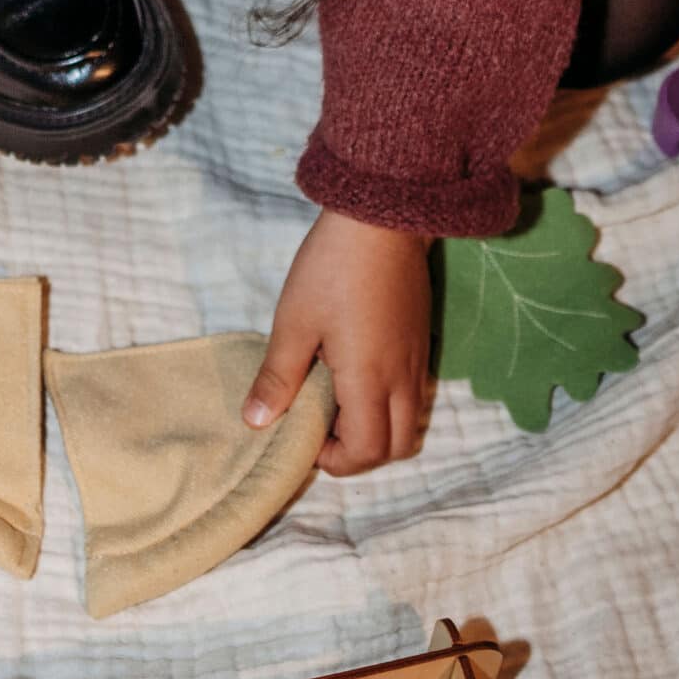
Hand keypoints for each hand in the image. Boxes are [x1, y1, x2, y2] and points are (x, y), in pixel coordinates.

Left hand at [244, 210, 431, 475]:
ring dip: (377, 428)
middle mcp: (404, 379)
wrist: (383, 218)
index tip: (306, 436)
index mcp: (370, 380)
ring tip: (338, 400)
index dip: (336, 460)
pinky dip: (389, 404)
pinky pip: (414, 394)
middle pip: (396, 447)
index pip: (367, 452)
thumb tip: (256, 422)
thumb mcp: (294, 322)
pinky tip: (356, 374)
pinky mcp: (422, 342)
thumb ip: (278, 377)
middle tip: (323, 427)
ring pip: (409, 422)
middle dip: (361, 452)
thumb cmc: (332, 268)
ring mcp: (418, 361)